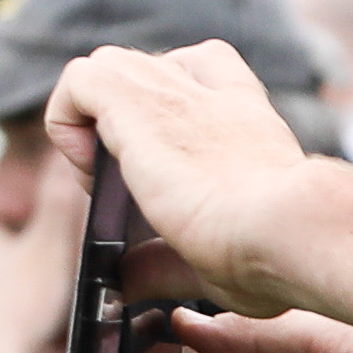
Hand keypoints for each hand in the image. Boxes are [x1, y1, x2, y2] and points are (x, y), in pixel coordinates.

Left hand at [43, 40, 313, 306]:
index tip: (161, 176)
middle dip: (121, 121)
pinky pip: (79, 79)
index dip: (164, 114)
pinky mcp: (137, 102)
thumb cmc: (276, 252)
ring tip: (104, 175)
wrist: (285, 229)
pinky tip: (89, 166)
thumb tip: (129, 284)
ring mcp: (175, 90)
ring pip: (108, 68)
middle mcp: (212, 94)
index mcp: (246, 119)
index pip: (201, 73)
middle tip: (131, 186)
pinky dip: (67, 118)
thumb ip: (166, 264)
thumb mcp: (217, 256)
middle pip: (146, 71)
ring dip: (90, 118)